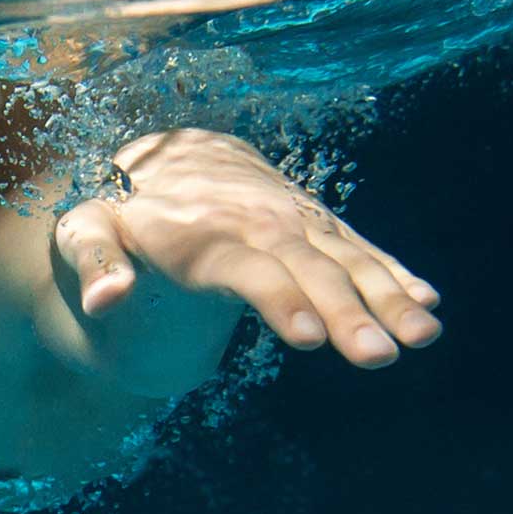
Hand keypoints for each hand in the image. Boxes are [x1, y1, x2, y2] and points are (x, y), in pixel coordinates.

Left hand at [53, 128, 440, 367]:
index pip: (247, 267)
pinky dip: (393, 273)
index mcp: (202, 231)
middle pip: (309, 269)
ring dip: (387, 297)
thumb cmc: (120, 209)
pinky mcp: (315, 224)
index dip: (278, 298)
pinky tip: (426, 302)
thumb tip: (104, 298)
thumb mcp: (85, 229)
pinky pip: (359, 248)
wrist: (167, 157)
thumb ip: (92, 260)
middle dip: (348, 312)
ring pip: (347, 259)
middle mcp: (257, 221)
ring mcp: (294, 221)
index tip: (308, 336)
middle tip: (378, 356)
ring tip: (424, 334)